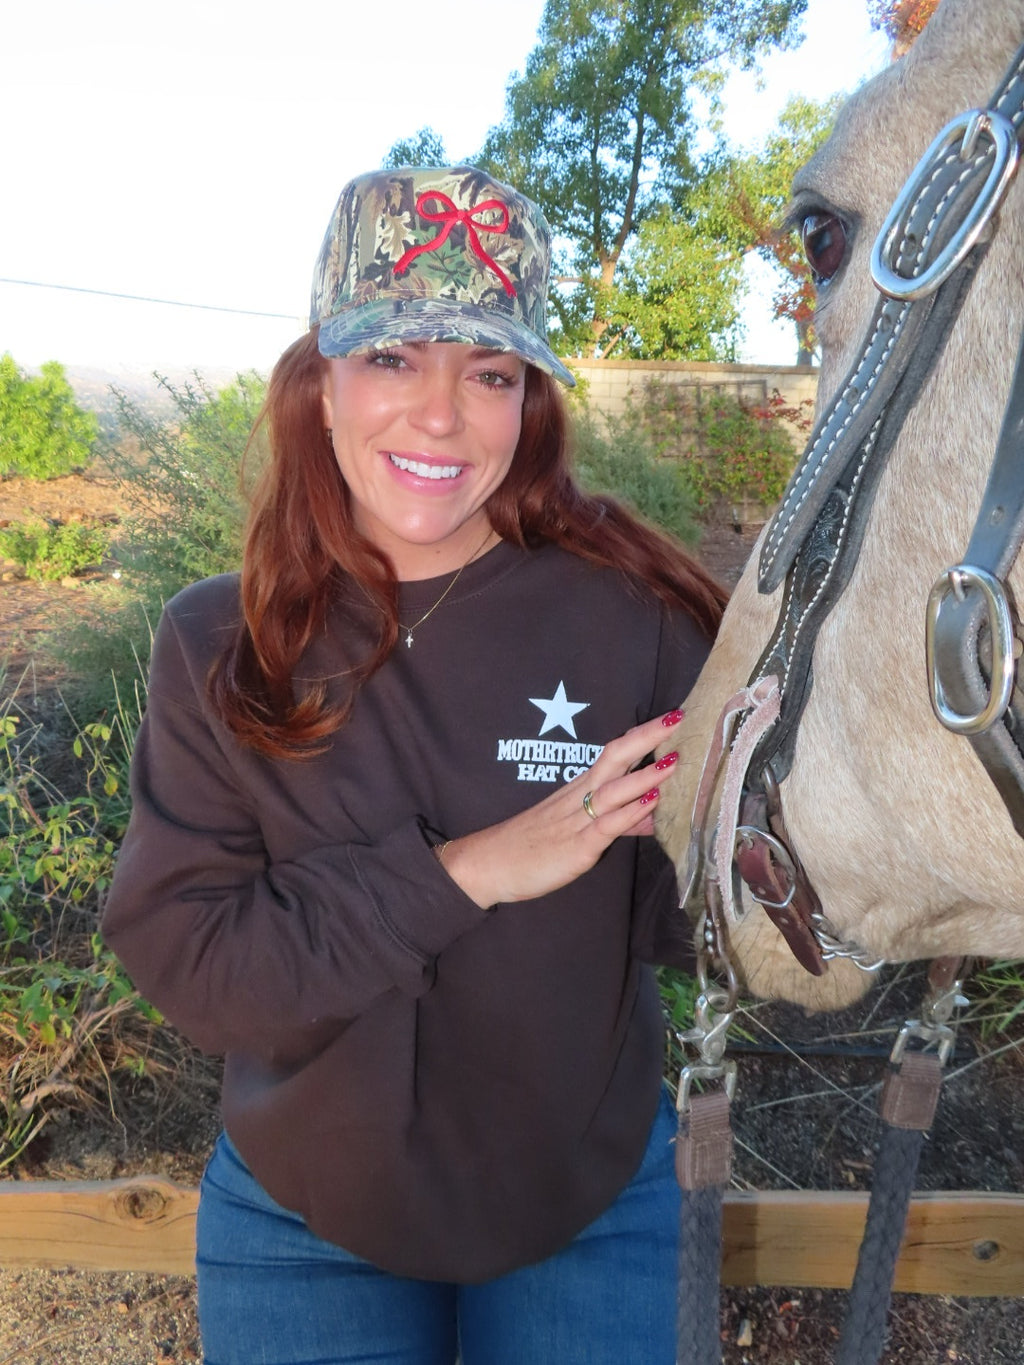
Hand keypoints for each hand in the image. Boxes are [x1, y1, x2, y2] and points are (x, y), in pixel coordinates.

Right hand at [440, 710, 683, 907]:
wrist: (489, 863)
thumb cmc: (533, 847)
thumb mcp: (582, 833)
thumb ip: (620, 823)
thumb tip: (652, 817)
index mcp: (580, 789)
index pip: (615, 753)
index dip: (643, 735)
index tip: (671, 718)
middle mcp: (580, 797)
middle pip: (616, 757)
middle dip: (647, 738)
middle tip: (677, 718)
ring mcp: (577, 820)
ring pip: (614, 789)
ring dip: (645, 773)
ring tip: (675, 760)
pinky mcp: (576, 846)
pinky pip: (606, 824)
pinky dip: (629, 811)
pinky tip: (650, 801)